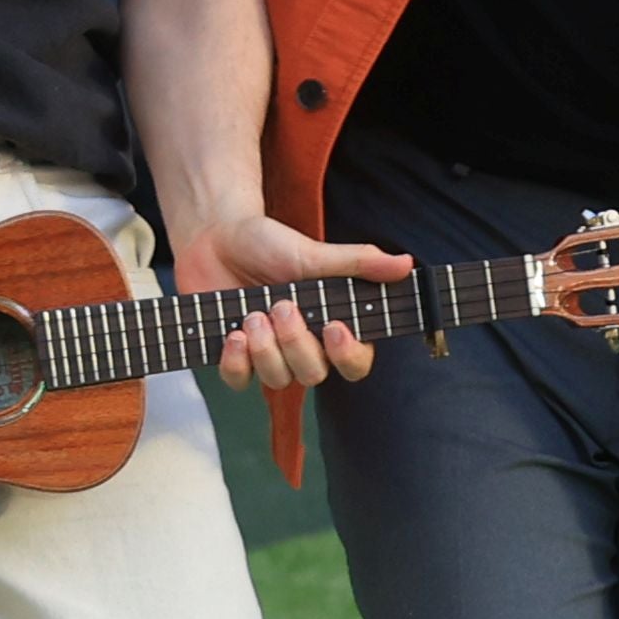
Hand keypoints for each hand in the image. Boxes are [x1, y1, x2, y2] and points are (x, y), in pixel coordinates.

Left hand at [177, 208, 412, 389]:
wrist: (213, 238)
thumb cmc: (267, 245)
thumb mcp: (312, 252)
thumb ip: (357, 262)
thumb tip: (405, 264)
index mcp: (331, 325)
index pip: (355, 363)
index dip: (349, 356)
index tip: (334, 328)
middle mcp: (303, 347)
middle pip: (313, 374)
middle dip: (296, 344)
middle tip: (281, 307)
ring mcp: (267, 355)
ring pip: (278, 380)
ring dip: (266, 349)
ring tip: (253, 315)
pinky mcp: (234, 358)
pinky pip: (239, 381)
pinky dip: (236, 363)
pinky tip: (234, 335)